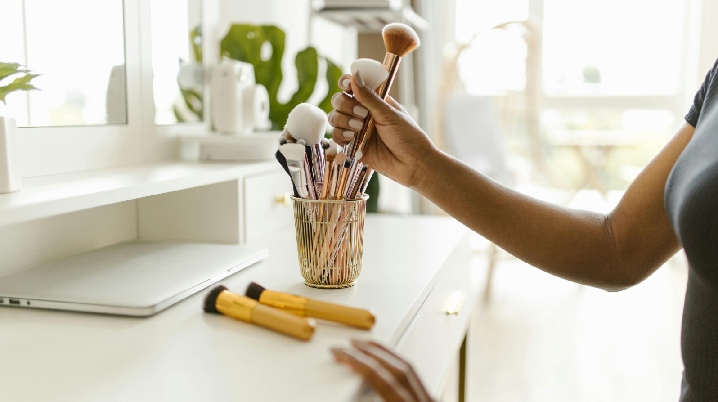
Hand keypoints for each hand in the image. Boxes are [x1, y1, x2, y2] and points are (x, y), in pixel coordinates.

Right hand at [327, 73, 437, 188]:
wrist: (413, 166)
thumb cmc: (408, 137)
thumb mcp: (389, 115)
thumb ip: (369, 97)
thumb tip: (355, 75)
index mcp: (375, 101)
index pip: (354, 86)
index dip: (346, 83)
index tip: (346, 86)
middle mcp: (363, 113)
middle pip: (340, 100)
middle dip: (346, 106)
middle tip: (362, 115)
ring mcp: (357, 130)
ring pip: (335, 118)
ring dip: (343, 121)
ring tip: (358, 129)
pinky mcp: (353, 146)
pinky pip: (336, 137)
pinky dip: (340, 135)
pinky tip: (352, 138)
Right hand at [331, 339, 434, 401]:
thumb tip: (354, 393)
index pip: (380, 377)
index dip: (358, 361)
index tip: (341, 353)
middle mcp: (424, 401)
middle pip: (399, 367)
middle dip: (371, 351)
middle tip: (351, 343)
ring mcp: (432, 401)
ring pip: (411, 369)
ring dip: (386, 354)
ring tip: (367, 348)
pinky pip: (417, 377)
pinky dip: (400, 365)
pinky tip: (389, 364)